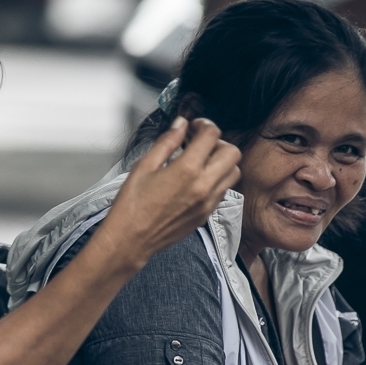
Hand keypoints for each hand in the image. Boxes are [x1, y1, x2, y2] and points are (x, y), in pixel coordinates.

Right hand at [103, 117, 240, 265]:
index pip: (212, 135)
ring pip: (234, 173)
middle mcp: (204, 185)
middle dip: (218, 142)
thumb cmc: (133, 204)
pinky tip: (198, 179)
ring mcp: (208, 202)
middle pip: (233, 153)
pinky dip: (217, 179)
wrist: (131, 239)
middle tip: (201, 143)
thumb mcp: (144, 165)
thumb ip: (167, 142)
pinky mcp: (206, 214)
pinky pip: (224, 191)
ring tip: (202, 161)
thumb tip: (181, 125)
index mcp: (187, 169)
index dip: (204, 125)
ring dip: (222, 162)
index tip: (194, 127)